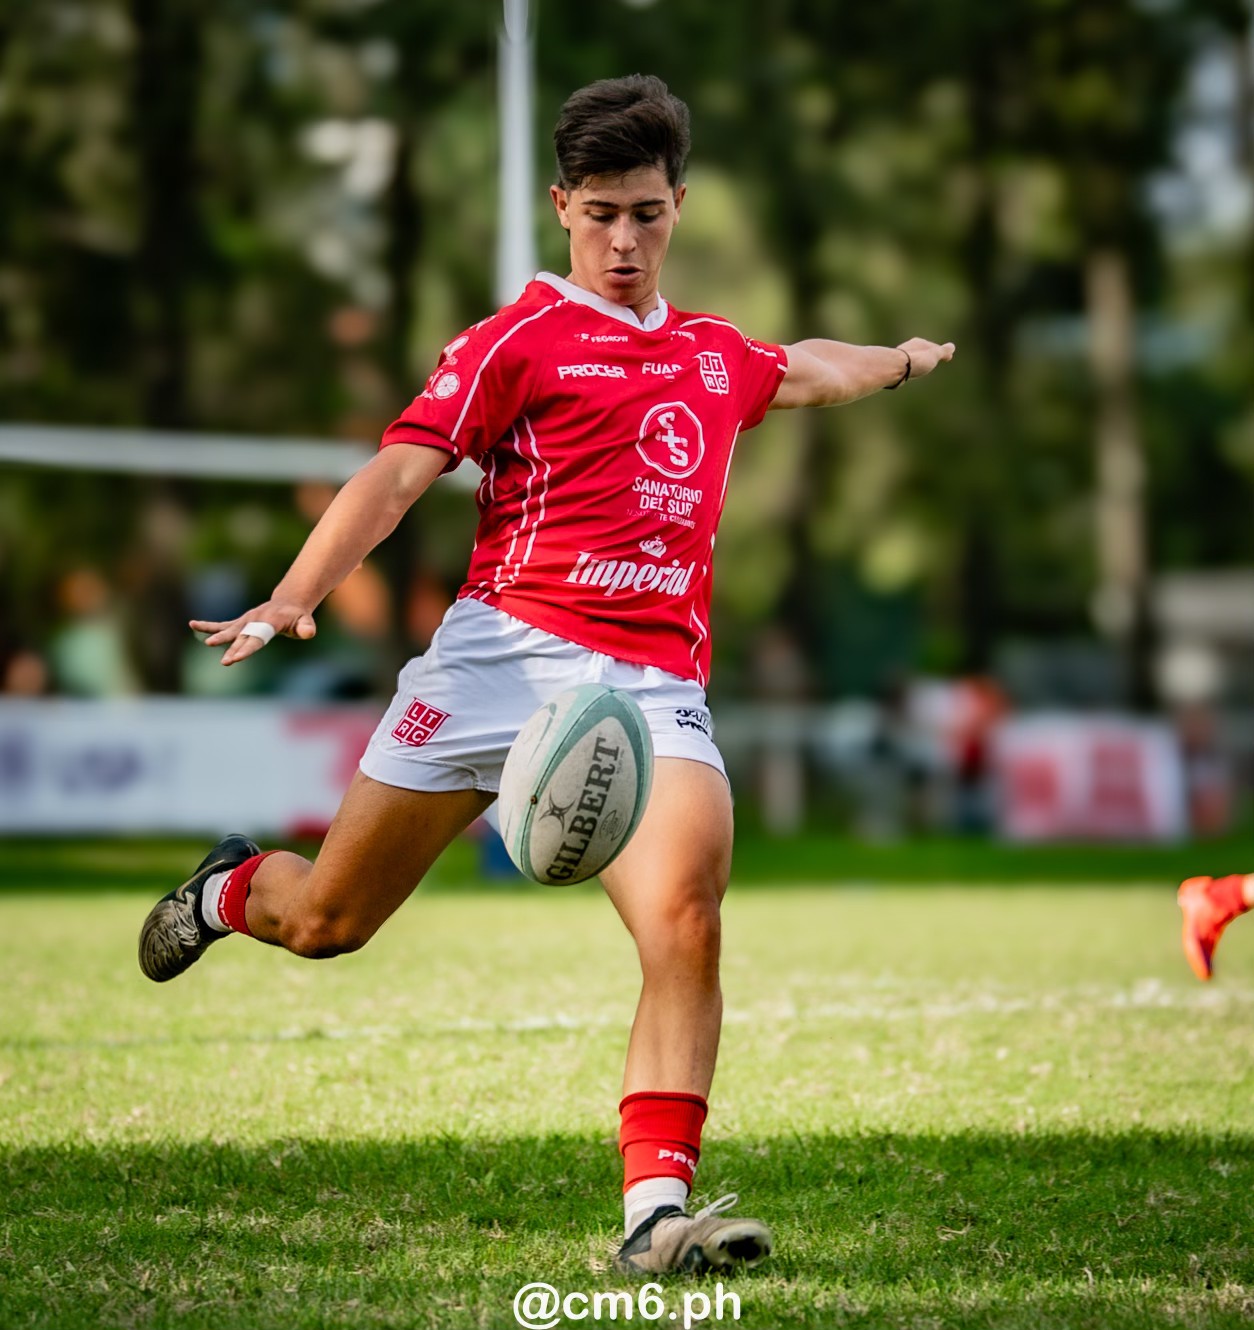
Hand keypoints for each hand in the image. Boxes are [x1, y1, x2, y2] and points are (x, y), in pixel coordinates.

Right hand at [190, 601, 316, 666]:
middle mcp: (255, 620)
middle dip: (234, 649)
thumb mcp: (305, 621)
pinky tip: (192, 624)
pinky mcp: (240, 622)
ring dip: (217, 636)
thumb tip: (308, 633)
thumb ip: (306, 627)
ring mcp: (246, 621)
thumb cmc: (297, 617)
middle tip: (225, 661)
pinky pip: (222, 625)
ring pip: (229, 630)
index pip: (258, 638)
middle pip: (242, 637)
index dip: (247, 648)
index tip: (235, 658)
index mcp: (271, 622)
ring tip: (206, 643)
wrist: (287, 603)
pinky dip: (208, 625)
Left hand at [898, 337, 955, 378]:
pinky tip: (905, 375)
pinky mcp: (892, 368)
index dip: (940, 352)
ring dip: (914, 364)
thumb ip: (943, 351)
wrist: (895, 367)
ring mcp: (899, 357)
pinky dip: (906, 371)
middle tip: (931, 362)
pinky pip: (902, 369)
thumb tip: (952, 347)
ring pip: (910, 360)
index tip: (947, 357)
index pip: (932, 347)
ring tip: (918, 370)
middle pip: (919, 353)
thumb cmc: (917, 360)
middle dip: (926, 357)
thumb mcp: (935, 355)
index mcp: (918, 342)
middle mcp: (907, 348)